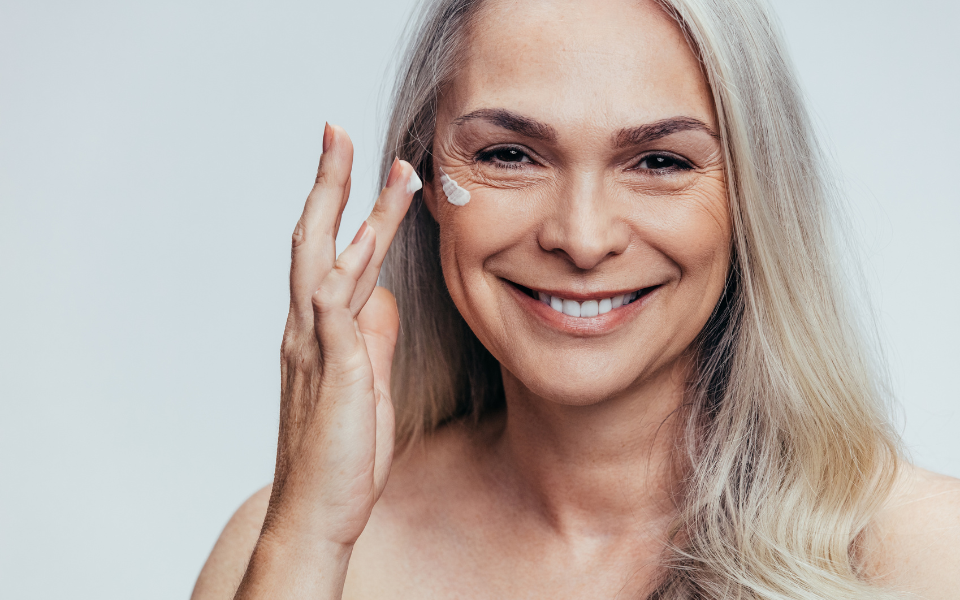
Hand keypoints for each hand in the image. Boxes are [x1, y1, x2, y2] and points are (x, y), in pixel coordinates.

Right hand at [264, 123, 418, 548]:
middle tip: (339, 131)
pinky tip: (368, 237)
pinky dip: (349, 270)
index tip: (364, 164)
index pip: (329, 253)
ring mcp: (314, 349)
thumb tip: (383, 300)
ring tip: (384, 167)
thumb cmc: (341, 454)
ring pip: (327, 262)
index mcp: (319, 332)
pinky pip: (335, 310)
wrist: (317, 514)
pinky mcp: (330, 372)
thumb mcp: (366, 384)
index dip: (345, 206)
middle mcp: (307, 330)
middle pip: (314, 240)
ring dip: (355, 210)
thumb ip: (371, 339)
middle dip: (330, 182)